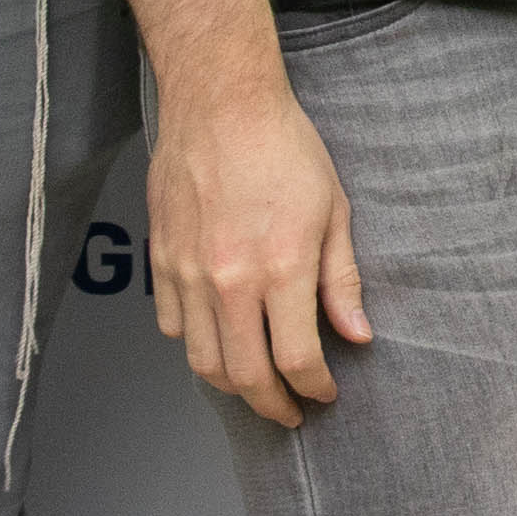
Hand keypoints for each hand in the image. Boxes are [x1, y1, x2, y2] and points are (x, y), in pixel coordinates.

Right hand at [148, 72, 366, 427]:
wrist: (221, 102)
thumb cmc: (284, 148)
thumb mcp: (334, 210)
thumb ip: (342, 280)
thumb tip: (356, 336)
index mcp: (281, 267)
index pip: (297, 359)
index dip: (314, 388)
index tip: (325, 394)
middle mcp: (229, 279)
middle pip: (244, 375)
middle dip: (272, 405)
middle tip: (291, 412)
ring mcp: (188, 272)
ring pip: (201, 360)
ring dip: (231, 385)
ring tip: (256, 386)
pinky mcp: (160, 260)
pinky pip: (171, 326)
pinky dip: (194, 345)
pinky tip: (218, 340)